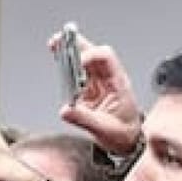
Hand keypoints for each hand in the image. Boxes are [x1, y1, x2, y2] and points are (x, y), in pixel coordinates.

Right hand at [47, 31, 141, 156]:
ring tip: (54, 44)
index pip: (106, 58)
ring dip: (70, 51)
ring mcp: (98, 84)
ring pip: (84, 60)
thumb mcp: (104, 129)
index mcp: (118, 83)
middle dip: (77, 44)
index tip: (77, 62)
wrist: (127, 142)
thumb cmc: (123, 134)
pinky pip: (77, 74)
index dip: (90, 56)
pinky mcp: (88, 91)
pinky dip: (66, 65)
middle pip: (94, 53)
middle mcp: (108, 79)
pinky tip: (57, 59)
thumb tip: (65, 110)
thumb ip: (84, 119)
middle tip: (61, 38)